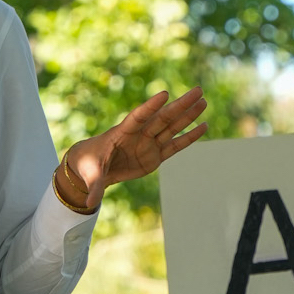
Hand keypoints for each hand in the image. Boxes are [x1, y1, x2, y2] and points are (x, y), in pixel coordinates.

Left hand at [59, 87, 207, 210]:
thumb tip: (89, 203)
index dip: (150, 107)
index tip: (164, 94)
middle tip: (198, 90)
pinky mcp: (155, 155)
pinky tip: (203, 126)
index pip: (138, 117)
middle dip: (180, 105)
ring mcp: (149, 144)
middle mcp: (139, 135)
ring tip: (203, 101)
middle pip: (163, 118)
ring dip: (188, 115)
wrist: (95, 166)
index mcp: (122, 133)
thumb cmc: (90, 164)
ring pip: (172, 127)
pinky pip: (175, 145)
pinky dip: (189, 137)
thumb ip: (95, 186)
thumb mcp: (92, 174)